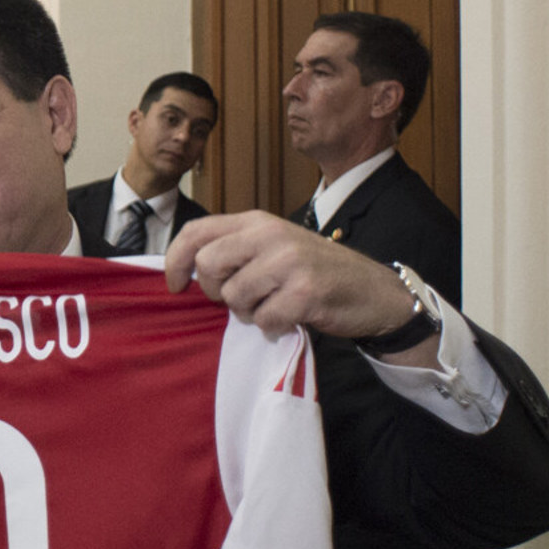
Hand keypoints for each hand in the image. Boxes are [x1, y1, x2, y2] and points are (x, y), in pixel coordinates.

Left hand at [163, 210, 430, 357]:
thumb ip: (236, 251)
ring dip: (248, 313)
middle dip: (214, 292)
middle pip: (207, 265)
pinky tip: (290, 319)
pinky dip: (272, 327)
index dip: (175, 260)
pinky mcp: (305, 292)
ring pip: (234, 296)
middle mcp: (271, 235)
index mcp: (258, 222)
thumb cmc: (316, 272)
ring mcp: (290, 262)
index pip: (197, 231)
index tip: (174, 285)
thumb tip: (185, 270)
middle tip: (239, 299)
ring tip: (272, 307)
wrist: (374, 292)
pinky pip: (263, 319)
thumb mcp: (274, 248)